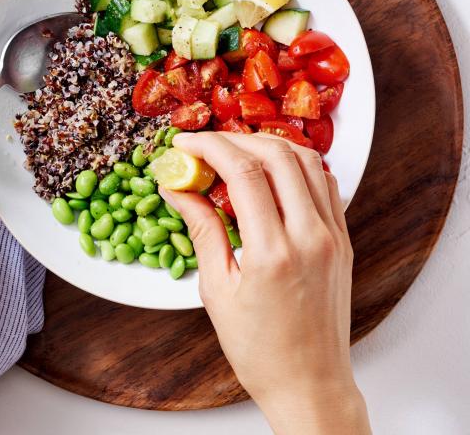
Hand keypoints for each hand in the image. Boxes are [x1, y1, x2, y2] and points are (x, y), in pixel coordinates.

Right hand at [161, 132, 370, 434]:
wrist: (310, 382)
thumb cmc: (259, 348)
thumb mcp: (217, 290)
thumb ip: (201, 230)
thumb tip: (178, 191)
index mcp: (273, 253)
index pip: (242, 172)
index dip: (209, 147)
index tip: (185, 142)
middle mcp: (310, 236)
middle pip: (277, 155)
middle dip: (235, 139)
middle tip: (207, 145)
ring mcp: (333, 235)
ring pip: (307, 161)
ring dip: (268, 146)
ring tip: (238, 152)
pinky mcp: (343, 239)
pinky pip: (326, 183)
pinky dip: (298, 165)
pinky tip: (273, 173)